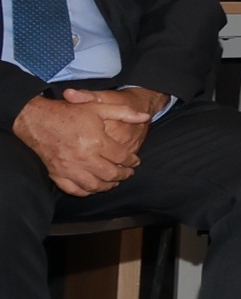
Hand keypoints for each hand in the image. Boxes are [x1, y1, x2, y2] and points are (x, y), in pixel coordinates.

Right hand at [13, 87, 160, 196]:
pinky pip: (74, 189)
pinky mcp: (56, 174)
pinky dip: (86, 191)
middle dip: (123, 175)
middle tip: (128, 173)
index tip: (135, 162)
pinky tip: (93, 187)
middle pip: (111, 174)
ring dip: (108, 186)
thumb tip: (145, 116)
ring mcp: (69, 168)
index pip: (122, 158)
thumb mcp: (98, 106)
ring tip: (114, 181)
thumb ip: (124, 112)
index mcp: (97, 142)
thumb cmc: (69, 113)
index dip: (132, 161)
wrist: (38, 119)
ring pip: (95, 185)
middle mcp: (84, 158)